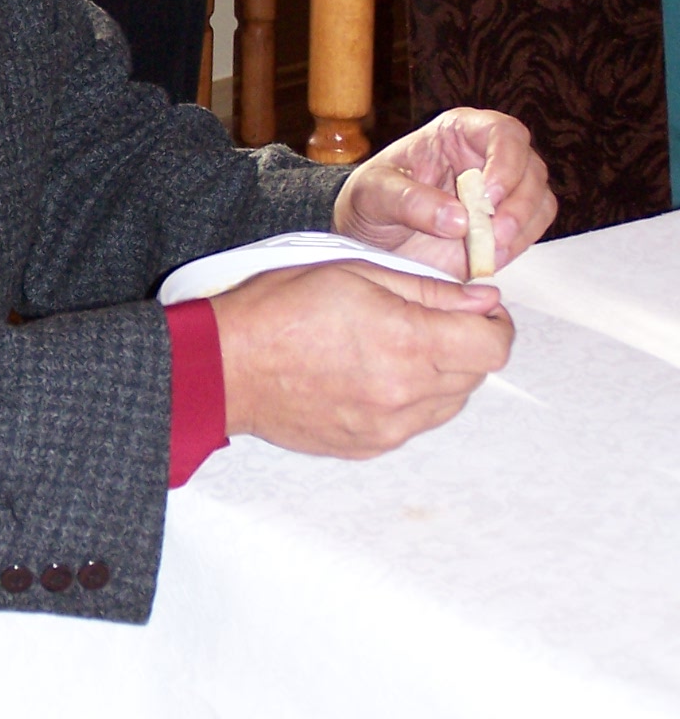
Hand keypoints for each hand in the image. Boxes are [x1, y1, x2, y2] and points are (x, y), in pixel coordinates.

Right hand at [211, 259, 512, 457]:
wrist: (224, 367)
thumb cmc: (279, 309)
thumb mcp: (355, 272)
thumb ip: (429, 290)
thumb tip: (483, 300)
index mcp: (407, 343)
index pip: (494, 347)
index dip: (495, 324)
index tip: (478, 310)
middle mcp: (405, 394)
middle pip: (476, 376)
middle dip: (466, 345)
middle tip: (430, 321)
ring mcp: (387, 428)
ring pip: (449, 404)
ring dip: (440, 375)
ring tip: (396, 347)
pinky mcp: (369, 446)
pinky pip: (414, 424)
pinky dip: (409, 399)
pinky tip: (372, 374)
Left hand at [331, 108, 556, 279]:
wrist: (369, 237)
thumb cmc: (370, 201)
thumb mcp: (373, 195)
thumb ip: (410, 202)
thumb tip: (459, 220)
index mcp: (459, 132)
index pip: (503, 132)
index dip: (506, 161)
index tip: (487, 194)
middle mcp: (488, 156)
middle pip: (531, 168)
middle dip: (519, 203)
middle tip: (493, 233)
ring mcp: (502, 191)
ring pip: (539, 199)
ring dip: (523, 226)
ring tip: (490, 248)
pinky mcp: (505, 224)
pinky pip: (532, 229)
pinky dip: (519, 244)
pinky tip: (490, 256)